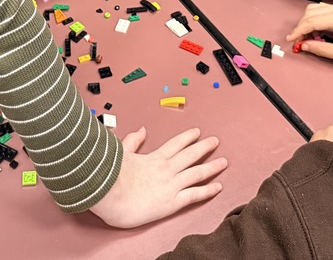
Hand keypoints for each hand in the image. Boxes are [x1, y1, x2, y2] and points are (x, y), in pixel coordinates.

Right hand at [89, 126, 227, 228]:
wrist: (109, 194)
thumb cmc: (110, 176)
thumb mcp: (121, 152)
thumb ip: (133, 141)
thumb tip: (141, 130)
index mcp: (153, 158)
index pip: (176, 144)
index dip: (188, 137)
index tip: (197, 132)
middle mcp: (166, 169)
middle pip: (190, 155)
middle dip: (204, 147)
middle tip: (215, 141)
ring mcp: (171, 185)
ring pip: (197, 173)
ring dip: (212, 167)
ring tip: (224, 162)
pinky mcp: (172, 202)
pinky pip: (194, 195)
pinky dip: (208, 191)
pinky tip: (218, 187)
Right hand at [287, 2, 332, 65]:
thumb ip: (321, 49)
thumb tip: (304, 45)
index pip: (312, 20)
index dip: (298, 30)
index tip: (290, 40)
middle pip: (310, 12)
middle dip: (300, 26)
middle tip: (298, 42)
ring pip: (314, 9)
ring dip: (306, 22)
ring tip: (306, 38)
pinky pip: (321, 10)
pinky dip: (313, 19)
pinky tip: (314, 32)